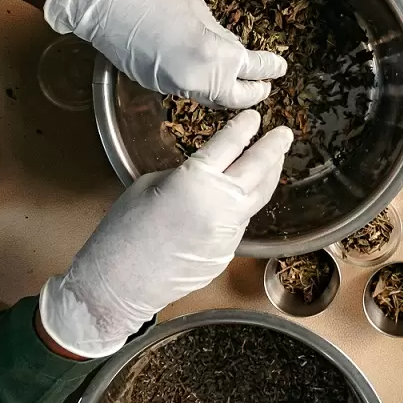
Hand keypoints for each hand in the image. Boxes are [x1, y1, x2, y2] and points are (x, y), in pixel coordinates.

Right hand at [39, 110, 292, 357]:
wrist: (118, 285)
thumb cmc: (122, 231)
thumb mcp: (150, 185)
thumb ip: (186, 175)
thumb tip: (207, 174)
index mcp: (196, 181)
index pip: (229, 145)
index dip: (244, 128)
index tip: (255, 118)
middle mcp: (220, 205)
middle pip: (258, 169)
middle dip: (274, 148)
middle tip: (285, 134)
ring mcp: (228, 232)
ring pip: (258, 197)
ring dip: (268, 176)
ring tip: (274, 160)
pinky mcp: (228, 253)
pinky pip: (241, 221)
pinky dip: (245, 204)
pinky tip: (244, 195)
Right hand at [42, 0, 286, 107]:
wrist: (106, 5)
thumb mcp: (201, 12)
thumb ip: (223, 38)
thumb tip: (239, 53)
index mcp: (215, 55)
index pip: (253, 69)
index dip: (270, 68)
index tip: (281, 67)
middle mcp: (198, 79)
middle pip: (236, 99)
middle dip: (254, 93)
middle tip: (265, 86)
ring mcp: (177, 87)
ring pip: (213, 99)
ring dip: (229, 92)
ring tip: (241, 82)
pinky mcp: (159, 88)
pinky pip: (191, 92)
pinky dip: (206, 87)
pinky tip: (209, 75)